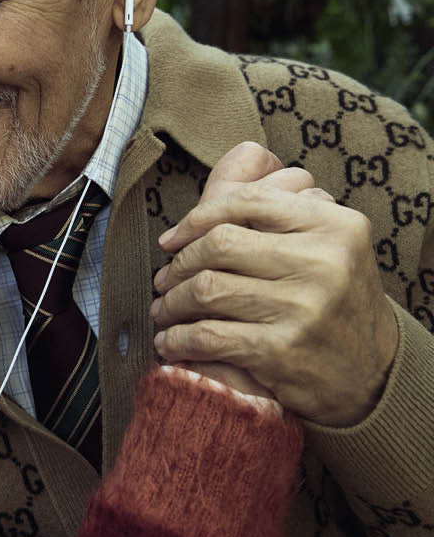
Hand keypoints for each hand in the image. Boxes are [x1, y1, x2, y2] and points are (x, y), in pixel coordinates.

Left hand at [150, 142, 398, 425]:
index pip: (248, 200)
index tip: (173, 239)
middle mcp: (324, 262)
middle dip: (180, 263)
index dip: (198, 217)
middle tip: (164, 278)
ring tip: (164, 309)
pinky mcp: (282, 351)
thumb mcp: (324, 240)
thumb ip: (280, 198)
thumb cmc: (334, 297)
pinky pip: (208, 336)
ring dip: (172, 302)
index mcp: (335, 225)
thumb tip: (235, 162)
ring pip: (208, 289)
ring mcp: (303, 308)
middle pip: (220, 244)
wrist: (371, 373)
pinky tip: (170, 342)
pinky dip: (178, 339)